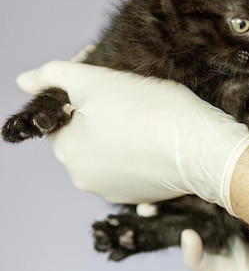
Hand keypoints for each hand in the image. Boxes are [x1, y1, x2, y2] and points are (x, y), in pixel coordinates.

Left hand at [17, 61, 248, 212]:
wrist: (202, 147)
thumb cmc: (150, 110)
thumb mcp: (96, 81)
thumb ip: (54, 75)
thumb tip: (23, 80)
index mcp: (67, 152)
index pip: (63, 114)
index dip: (83, 92)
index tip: (110, 80)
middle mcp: (84, 178)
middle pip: (84, 134)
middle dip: (100, 113)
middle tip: (129, 94)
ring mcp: (114, 191)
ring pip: (108, 150)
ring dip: (119, 132)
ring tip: (146, 114)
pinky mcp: (142, 195)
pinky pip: (131, 166)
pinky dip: (139, 150)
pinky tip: (157, 135)